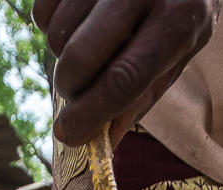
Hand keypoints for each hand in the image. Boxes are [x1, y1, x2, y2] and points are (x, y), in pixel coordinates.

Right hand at [34, 0, 218, 146]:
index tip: (69, 133)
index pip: (124, 78)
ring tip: (87, 47)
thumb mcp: (177, 55)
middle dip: (70, 88)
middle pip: (80, 57)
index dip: (90, 113)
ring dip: (61, 56)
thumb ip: (141, 97)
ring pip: (57, 34)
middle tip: (78, 90)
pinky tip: (77, 24)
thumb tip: (102, 143)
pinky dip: (51, 27)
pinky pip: (42, 11)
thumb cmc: (179, 13)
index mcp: (178, 21)